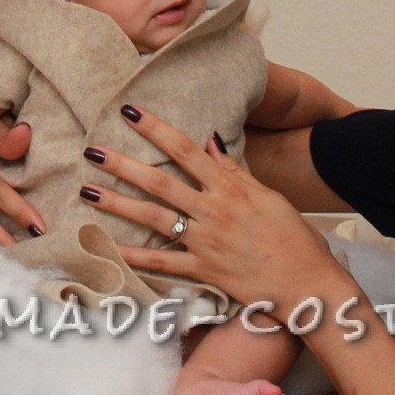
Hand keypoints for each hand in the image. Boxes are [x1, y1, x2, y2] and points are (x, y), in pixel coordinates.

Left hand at [78, 106, 347, 316]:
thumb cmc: (292, 237)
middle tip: (92, 150)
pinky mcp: (204, 272)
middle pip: (160, 182)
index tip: (129, 112)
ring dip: (118, 204)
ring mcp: (206, 242)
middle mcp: (214, 211)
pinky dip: (135, 256)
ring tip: (87, 191)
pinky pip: (163, 263)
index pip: (186, 149)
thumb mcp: (267, 195)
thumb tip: (209, 140)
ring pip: (154, 219)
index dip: (156, 128)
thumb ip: (234, 170)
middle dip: (123, 164)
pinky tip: (109, 247)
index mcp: (230, 188)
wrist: (307, 283)